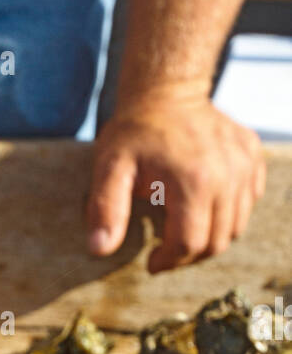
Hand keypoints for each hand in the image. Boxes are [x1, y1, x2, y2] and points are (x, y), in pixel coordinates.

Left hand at [86, 92, 265, 273]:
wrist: (166, 91)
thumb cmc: (134, 133)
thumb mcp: (109, 168)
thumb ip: (105, 210)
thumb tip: (99, 249)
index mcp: (193, 182)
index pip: (188, 245)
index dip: (167, 262)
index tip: (151, 262)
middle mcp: (227, 176)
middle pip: (215, 242)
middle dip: (187, 256)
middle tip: (166, 251)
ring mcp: (245, 166)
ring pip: (235, 228)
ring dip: (209, 238)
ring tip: (182, 230)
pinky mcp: (253, 157)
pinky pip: (249, 202)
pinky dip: (229, 213)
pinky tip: (204, 205)